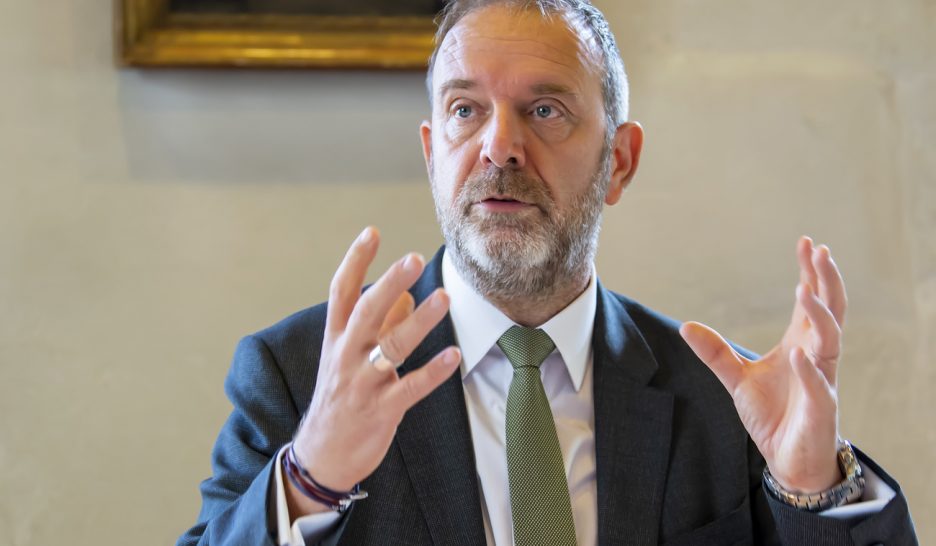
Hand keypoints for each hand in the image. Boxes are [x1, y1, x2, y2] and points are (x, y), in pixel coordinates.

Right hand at [288, 227, 460, 513]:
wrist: (323, 455)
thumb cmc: (341, 397)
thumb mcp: (349, 357)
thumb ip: (377, 325)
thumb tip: (403, 294)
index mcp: (335, 338)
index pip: (341, 291)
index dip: (356, 261)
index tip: (372, 232)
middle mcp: (345, 356)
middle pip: (366, 312)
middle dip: (389, 283)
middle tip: (413, 258)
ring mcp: (362, 384)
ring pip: (391, 347)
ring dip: (419, 321)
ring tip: (444, 297)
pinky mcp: (381, 410)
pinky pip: (410, 388)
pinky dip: (433, 371)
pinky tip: (454, 354)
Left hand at [679, 236, 845, 492]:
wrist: (788, 459)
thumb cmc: (772, 415)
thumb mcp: (738, 380)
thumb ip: (716, 353)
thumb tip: (686, 325)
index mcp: (800, 343)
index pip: (811, 300)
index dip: (811, 272)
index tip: (807, 242)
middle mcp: (816, 355)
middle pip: (831, 309)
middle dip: (826, 280)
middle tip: (821, 251)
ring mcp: (821, 380)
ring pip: (830, 339)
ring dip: (818, 314)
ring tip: (802, 289)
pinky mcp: (820, 408)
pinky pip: (818, 385)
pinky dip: (809, 369)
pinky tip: (799, 352)